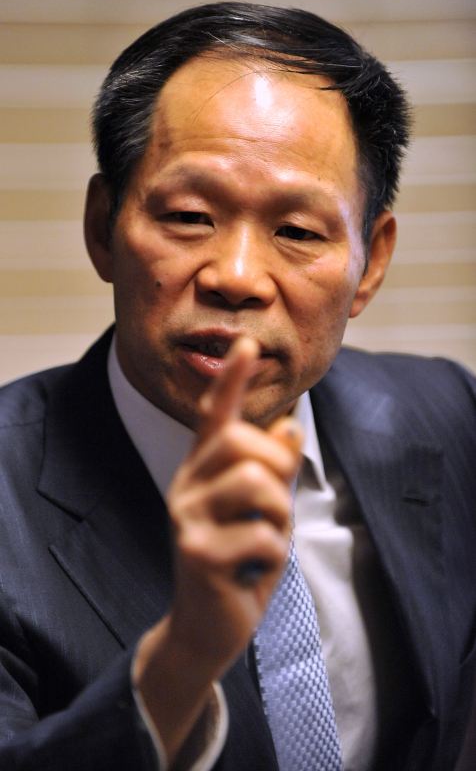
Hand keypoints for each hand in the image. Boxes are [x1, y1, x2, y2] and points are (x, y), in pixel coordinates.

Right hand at [133, 337, 301, 763]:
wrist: (206, 627)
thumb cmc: (239, 561)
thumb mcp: (262, 512)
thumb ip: (271, 471)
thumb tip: (289, 427)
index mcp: (203, 472)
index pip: (213, 416)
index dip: (231, 380)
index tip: (247, 341)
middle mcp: (187, 486)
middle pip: (240, 442)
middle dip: (276, 466)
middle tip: (276, 504)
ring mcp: (187, 519)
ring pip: (255, 484)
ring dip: (279, 515)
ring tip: (266, 540)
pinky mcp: (197, 554)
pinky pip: (262, 536)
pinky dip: (275, 554)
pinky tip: (256, 571)